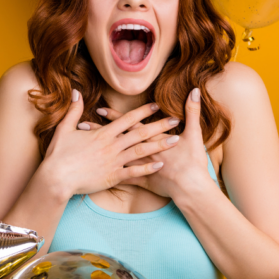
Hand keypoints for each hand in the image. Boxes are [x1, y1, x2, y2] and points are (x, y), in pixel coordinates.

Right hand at [40, 89, 180, 197]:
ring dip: (160, 145)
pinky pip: (134, 172)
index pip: (128, 119)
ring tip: (175, 140)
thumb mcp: (64, 129)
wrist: (56, 179)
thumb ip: (74, 110)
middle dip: (159, 125)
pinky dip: (148, 168)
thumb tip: (76, 92)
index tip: (157, 106)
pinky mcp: (113, 177)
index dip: (143, 111)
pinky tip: (161, 165)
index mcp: (103, 134)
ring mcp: (114, 162)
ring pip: (142, 151)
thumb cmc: (58, 155)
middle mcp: (112, 146)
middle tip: (176, 120)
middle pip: (140, 133)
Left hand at [77, 88, 211, 198]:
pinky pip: (123, 179)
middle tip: (83, 125)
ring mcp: (140, 167)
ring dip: (99, 152)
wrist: (192, 188)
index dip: (115, 117)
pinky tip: (95, 174)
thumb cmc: (193, 161)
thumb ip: (193, 111)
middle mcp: (142, 152)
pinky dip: (110, 175)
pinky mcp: (142, 182)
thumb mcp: (195, 133)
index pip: (130, 124)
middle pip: (117, 139)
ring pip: (115, 157)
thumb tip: (195, 90)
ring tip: (83, 147)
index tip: (100, 110)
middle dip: (100, 132)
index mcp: (152, 139)